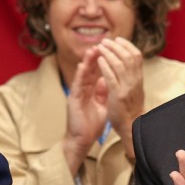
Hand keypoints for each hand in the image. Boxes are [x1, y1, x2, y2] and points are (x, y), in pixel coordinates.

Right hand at [64, 49, 108, 173]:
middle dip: (96, 57)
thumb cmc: (92, 124)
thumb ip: (104, 93)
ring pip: (82, 75)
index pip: (98, 72)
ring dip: (87, 62)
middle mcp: (83, 89)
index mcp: (91, 90)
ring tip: (92, 50)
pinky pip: (76, 86)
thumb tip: (107, 80)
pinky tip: (81, 67)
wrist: (83, 140)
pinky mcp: (73, 100)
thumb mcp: (102, 106)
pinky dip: (79, 76)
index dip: (103, 61)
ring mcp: (77, 94)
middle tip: (102, 44)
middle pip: (90, 70)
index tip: (111, 50)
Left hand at [95, 37, 145, 161]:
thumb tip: (127, 63)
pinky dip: (105, 66)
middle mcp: (135, 81)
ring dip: (109, 53)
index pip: (136, 56)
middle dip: (116, 46)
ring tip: (100, 47)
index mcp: (139, 79)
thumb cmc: (131, 109)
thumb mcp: (135, 89)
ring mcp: (127, 88)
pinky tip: (99, 60)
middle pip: (128, 56)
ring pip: (120, 64)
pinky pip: (111, 77)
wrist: (131, 127)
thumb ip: (131, 76)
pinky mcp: (118, 95)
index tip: (118, 39)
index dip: (127, 45)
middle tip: (106, 40)